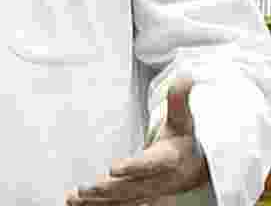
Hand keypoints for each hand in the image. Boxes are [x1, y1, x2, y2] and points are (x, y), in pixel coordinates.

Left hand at [66, 77, 208, 204]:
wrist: (194, 167)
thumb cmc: (182, 140)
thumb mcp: (183, 119)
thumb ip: (179, 100)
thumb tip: (185, 78)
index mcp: (169, 160)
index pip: (151, 165)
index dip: (134, 167)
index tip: (114, 167)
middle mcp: (159, 181)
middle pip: (133, 188)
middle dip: (109, 189)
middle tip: (86, 187)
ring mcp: (148, 193)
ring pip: (123, 202)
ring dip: (99, 202)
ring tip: (76, 198)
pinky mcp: (137, 199)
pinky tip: (76, 205)